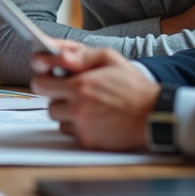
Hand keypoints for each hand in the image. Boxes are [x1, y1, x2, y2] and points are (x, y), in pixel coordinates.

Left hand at [29, 40, 159, 151]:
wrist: (154, 115)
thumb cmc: (133, 87)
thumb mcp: (109, 59)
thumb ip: (80, 54)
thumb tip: (58, 56)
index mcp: (80, 86)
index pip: (40, 85)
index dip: (45, 81)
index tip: (51, 80)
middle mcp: (78, 109)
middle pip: (49, 104)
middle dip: (58, 97)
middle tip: (75, 93)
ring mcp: (83, 127)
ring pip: (59, 119)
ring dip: (68, 113)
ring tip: (88, 105)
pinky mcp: (89, 141)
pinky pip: (72, 132)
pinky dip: (79, 126)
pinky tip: (95, 118)